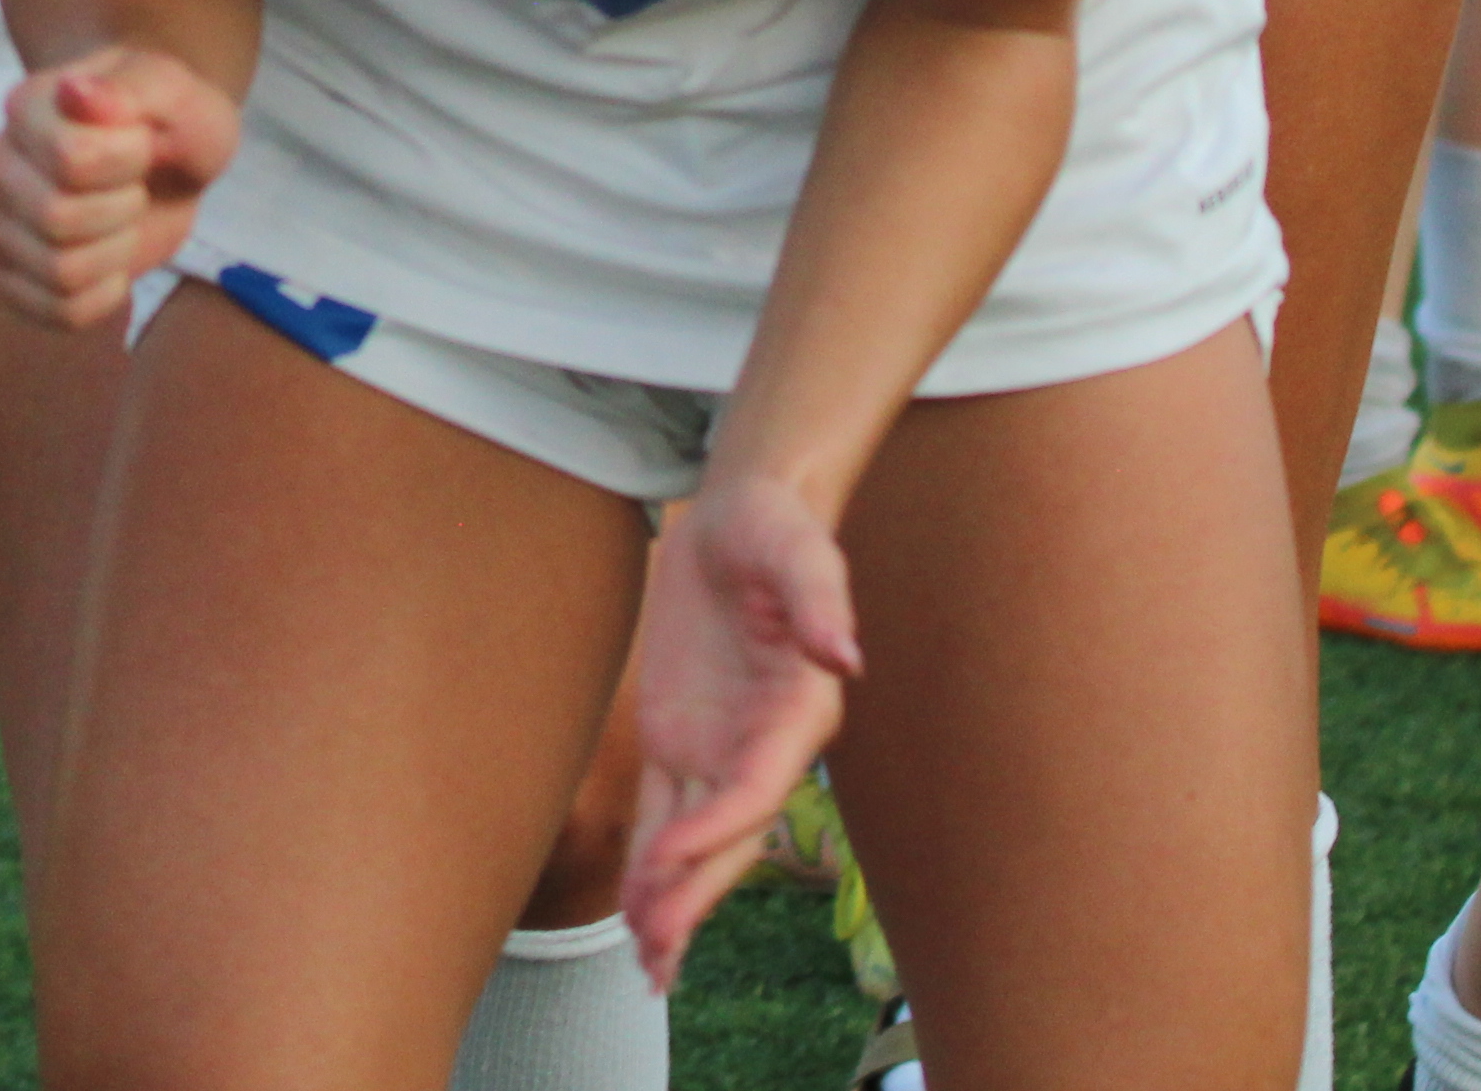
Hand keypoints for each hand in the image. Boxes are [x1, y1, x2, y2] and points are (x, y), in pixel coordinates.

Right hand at [0, 45, 239, 332]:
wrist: (168, 154)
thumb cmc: (168, 117)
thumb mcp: (172, 90)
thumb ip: (128, 88)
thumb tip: (74, 92)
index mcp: (25, 107)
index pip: (70, 158)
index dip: (128, 160)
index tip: (142, 141)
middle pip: (56, 219)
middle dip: (123, 208)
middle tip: (135, 185)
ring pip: (59, 271)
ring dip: (117, 252)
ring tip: (123, 221)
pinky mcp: (10, 275)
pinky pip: (58, 311)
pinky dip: (104, 295)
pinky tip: (114, 262)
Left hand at [619, 473, 867, 993]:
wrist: (741, 514)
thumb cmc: (775, 526)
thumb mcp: (796, 547)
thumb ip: (820, 598)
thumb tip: (846, 655)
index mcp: (799, 713)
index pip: (756, 787)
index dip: (714, 827)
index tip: (668, 858)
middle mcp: (764, 745)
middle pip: (729, 834)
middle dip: (695, 893)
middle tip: (658, 951)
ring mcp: (719, 747)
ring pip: (695, 839)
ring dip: (673, 900)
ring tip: (649, 967)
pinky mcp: (679, 738)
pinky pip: (661, 809)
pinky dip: (648, 861)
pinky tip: (634, 913)